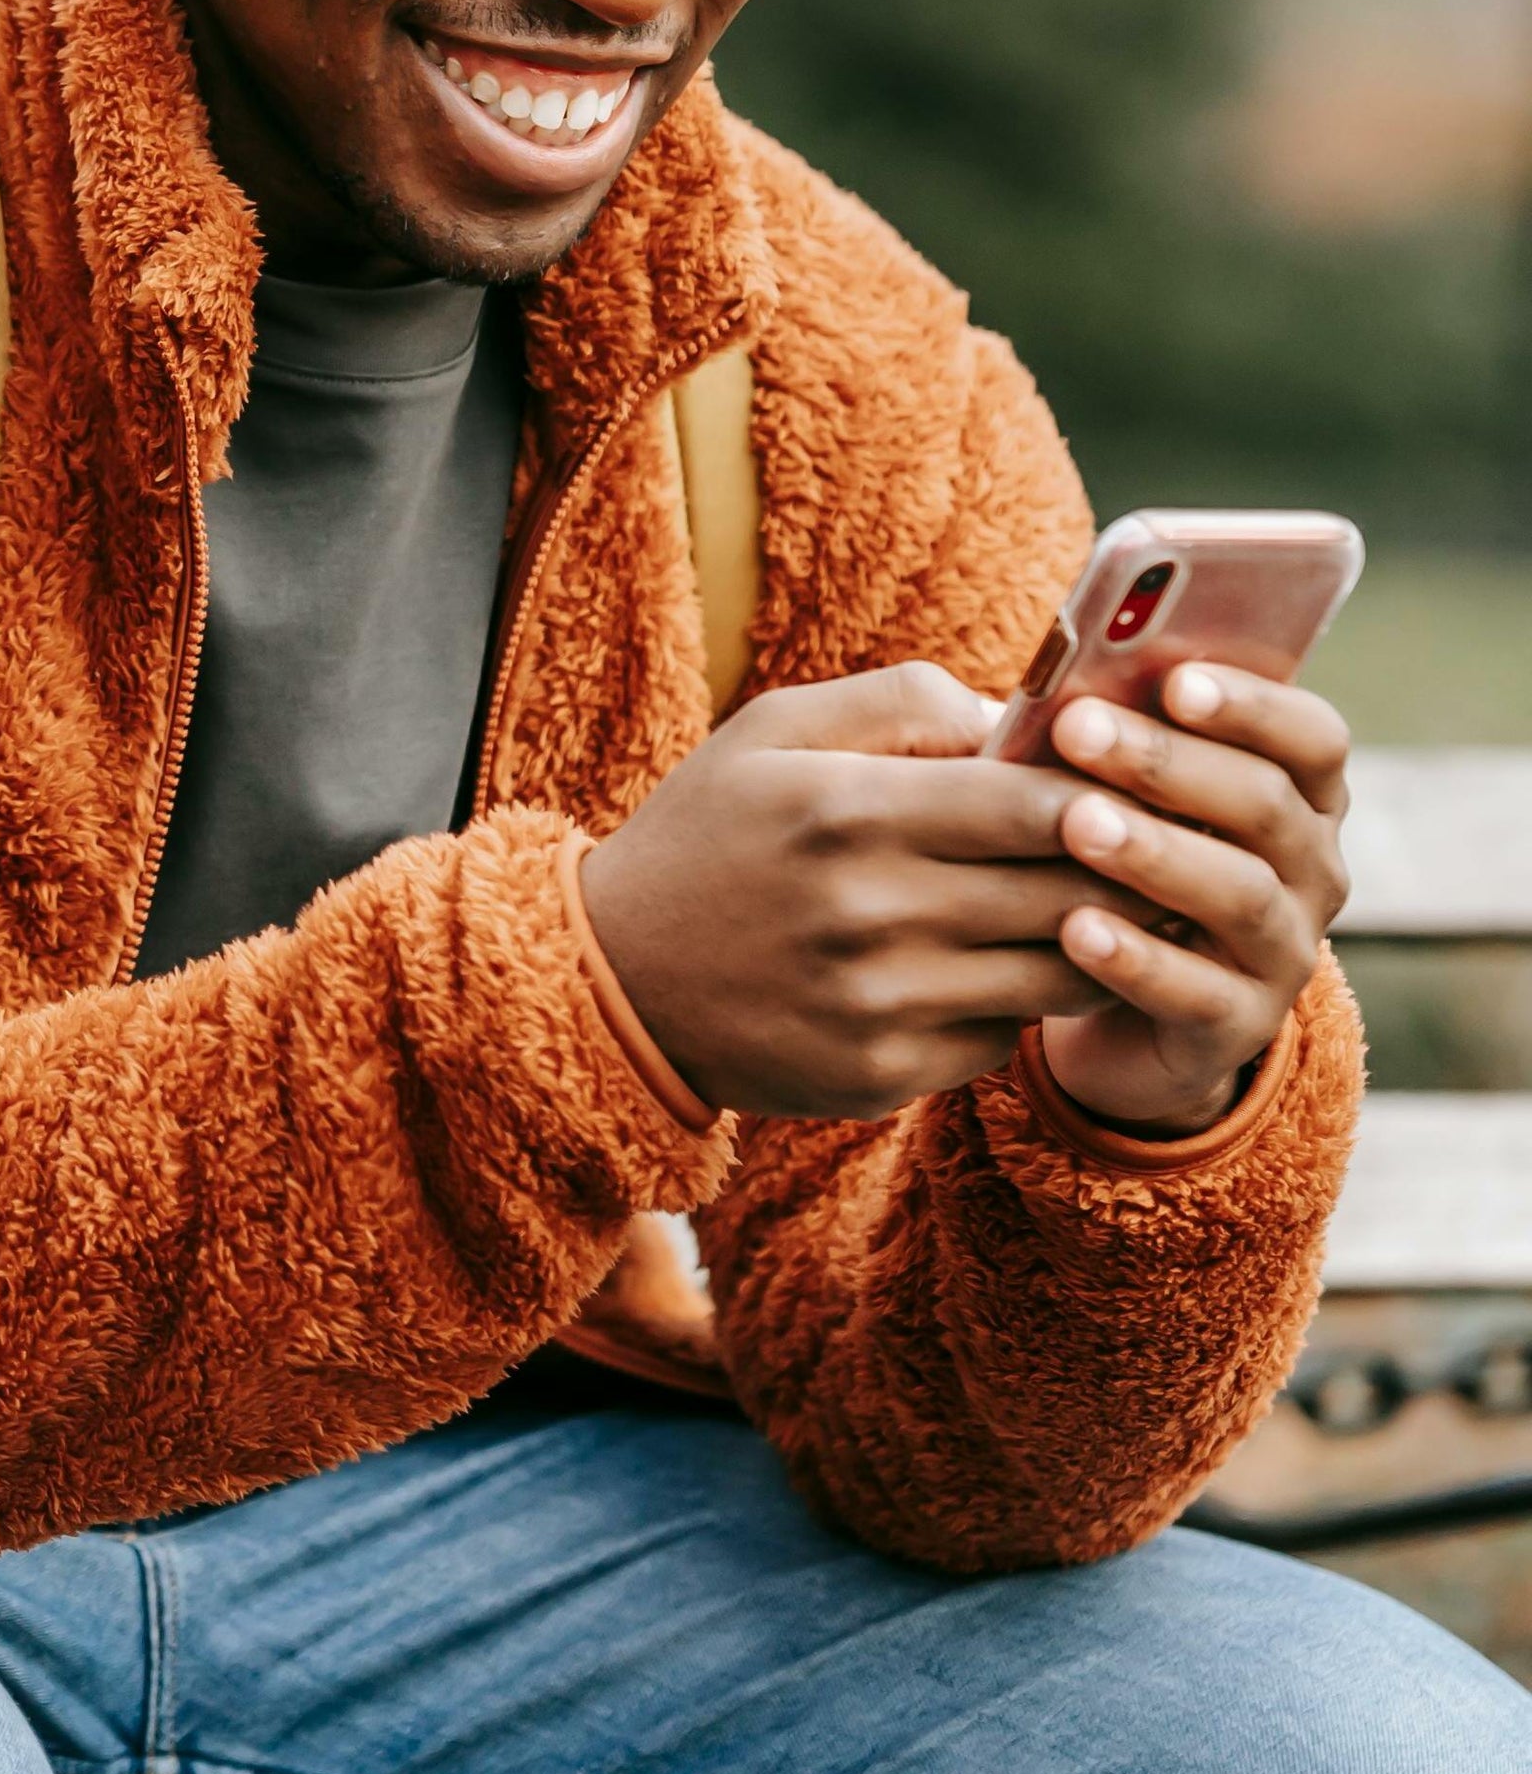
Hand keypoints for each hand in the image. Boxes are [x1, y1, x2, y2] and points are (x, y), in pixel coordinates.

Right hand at [581, 664, 1158, 1118]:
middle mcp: (869, 911)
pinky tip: (1005, 969)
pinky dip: (1020, 1002)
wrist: (614, 977)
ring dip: (1098, 942)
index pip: (1035, 803)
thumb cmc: (709, 832)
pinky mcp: (884, 1073)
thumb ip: (902, 700)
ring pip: (1059, 975)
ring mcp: (880, 1003)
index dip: (1109, 794)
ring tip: (1112, 909)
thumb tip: (1023, 718)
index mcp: (846, 809)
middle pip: (1068, 893)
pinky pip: (1004, 1037)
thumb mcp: (773, 730)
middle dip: (1130, 868)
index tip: (1135, 784)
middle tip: (1160, 848)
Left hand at [1029, 664, 1347, 1135]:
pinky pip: (1196, 993)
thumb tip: (1058, 688)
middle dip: (1166, 761)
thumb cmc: (1115, 860)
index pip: (1312, 737)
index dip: (1252, 705)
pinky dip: (1136, 958)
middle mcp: (1310, 871)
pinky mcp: (1237, 1027)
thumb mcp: (1123, 796)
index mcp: (1298, 796)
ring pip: (1239, 894)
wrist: (1119, 1005)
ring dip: (1155, 852)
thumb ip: (1112, 741)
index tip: (1175, 679)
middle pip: (1265, 805)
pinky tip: (1075, 928)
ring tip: (1076, 823)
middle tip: (1077, 728)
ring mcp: (1283, 952)